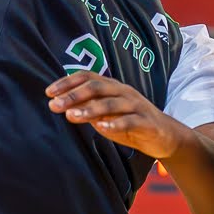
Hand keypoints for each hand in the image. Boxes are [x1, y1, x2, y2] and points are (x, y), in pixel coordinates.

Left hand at [46, 69, 187, 160]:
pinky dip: (115, 123)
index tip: (49, 92)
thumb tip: (60, 105)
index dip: (67, 82)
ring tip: (71, 116)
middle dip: (73, 95)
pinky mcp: (147, 122)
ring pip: (110, 103)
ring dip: (89, 109)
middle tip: (55, 105)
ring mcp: (136, 105)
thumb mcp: (106, 114)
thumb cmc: (130, 123)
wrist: (165, 136)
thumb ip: (88, 108)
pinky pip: (130, 120)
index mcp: (112, 87)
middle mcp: (123, 91)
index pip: (87, 77)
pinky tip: (102, 127)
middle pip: (96, 87)